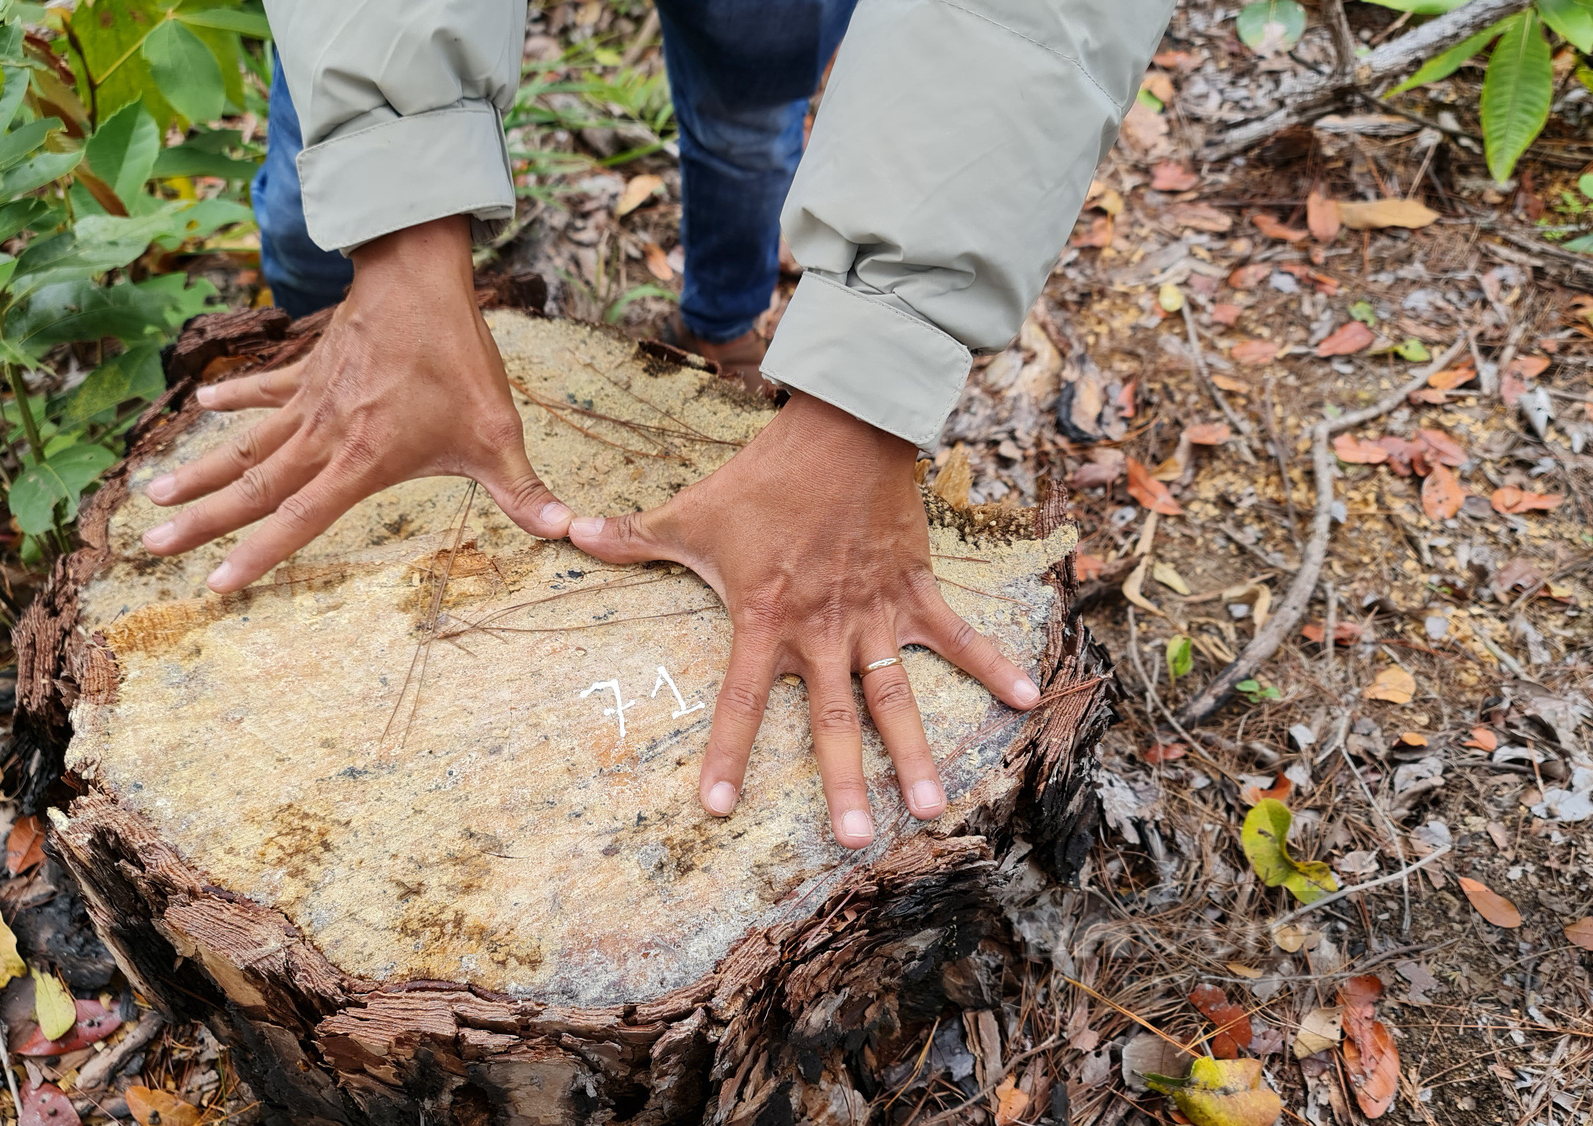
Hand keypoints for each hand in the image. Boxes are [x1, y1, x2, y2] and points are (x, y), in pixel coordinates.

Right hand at [139, 216, 572, 589]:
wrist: (420, 276)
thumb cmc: (458, 357)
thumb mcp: (498, 431)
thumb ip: (524, 490)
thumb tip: (565, 531)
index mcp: (361, 461)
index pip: (300, 521)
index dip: (258, 555)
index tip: (216, 584)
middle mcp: (324, 436)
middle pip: (254, 487)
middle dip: (201, 521)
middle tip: (149, 545)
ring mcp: (311, 400)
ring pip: (247, 444)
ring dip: (202, 469)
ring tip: (154, 494)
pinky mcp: (311, 367)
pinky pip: (265, 389)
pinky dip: (235, 399)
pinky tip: (202, 407)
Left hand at [569, 391, 1039, 847]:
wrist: (839, 427)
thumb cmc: (761, 478)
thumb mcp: (690, 511)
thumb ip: (632, 536)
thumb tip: (564, 533)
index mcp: (765, 617)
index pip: (740, 698)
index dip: (729, 752)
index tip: (718, 808)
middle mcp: (822, 627)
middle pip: (832, 717)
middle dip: (843, 782)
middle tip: (854, 843)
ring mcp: (874, 613)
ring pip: (896, 696)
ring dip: (915, 752)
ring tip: (930, 808)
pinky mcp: (914, 589)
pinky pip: (958, 636)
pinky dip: (994, 665)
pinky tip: (1028, 701)